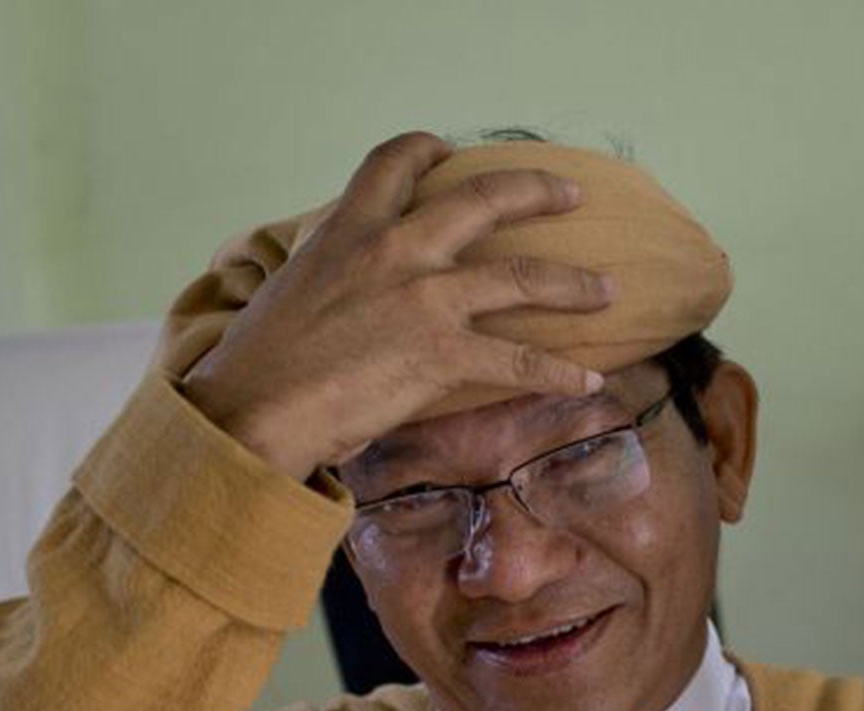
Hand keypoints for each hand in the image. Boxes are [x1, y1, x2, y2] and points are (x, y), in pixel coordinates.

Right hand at [181, 131, 616, 480]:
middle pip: (484, 199)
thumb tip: (338, 288)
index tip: (448, 152)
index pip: (395, 163)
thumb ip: (329, 273)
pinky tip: (591, 378)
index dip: (426, 151)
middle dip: (537, 192)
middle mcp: (396, 249)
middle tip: (570, 196)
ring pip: (521, 277)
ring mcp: (425, 298)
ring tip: (606, 290)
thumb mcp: (291, 289)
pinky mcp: (443, 353)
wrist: (257, 406)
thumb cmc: (261, 362)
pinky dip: (560, 371)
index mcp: (351, 228)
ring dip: (572, 283)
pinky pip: (520, 360)